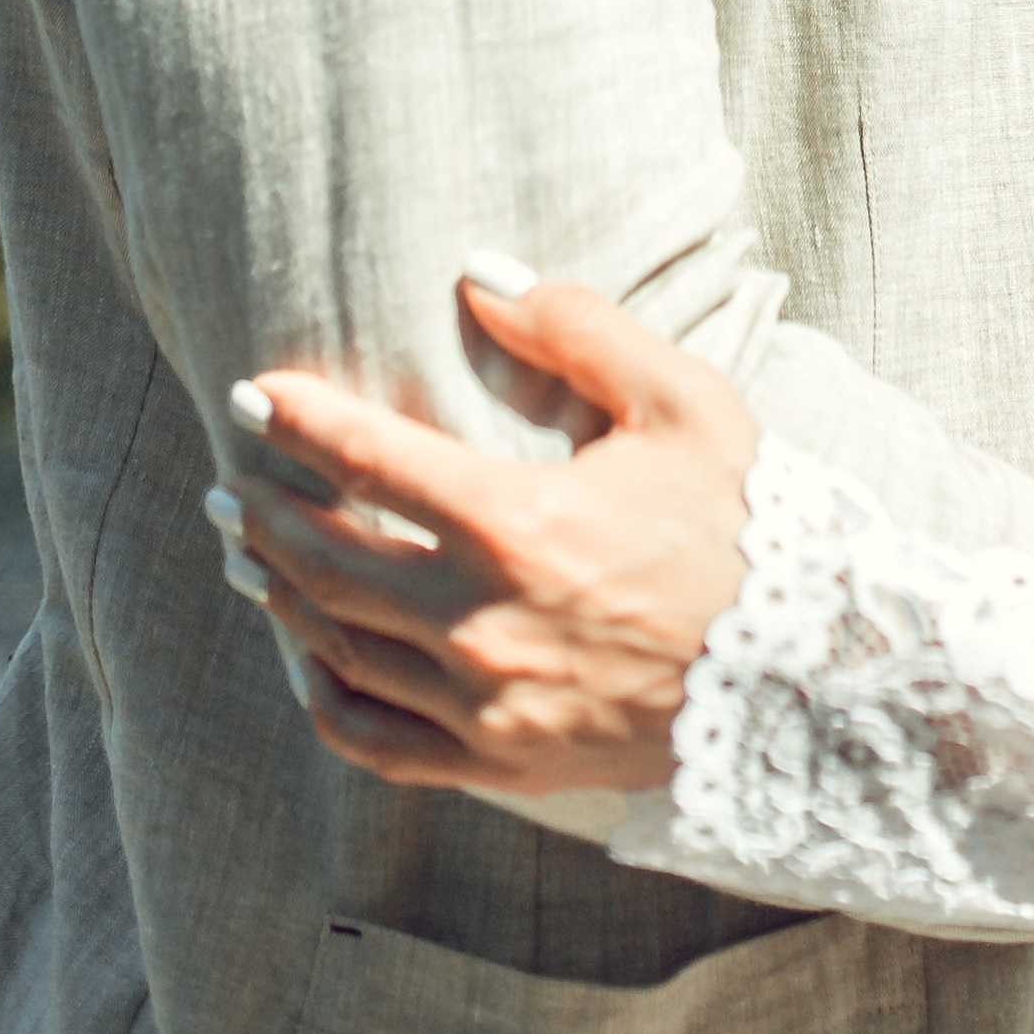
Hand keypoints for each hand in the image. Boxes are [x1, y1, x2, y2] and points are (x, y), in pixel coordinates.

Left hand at [212, 272, 758, 796]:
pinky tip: (309, 656)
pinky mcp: (497, 759)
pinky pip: (373, 737)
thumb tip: (481, 273)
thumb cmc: (744, 524)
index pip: (368, 460)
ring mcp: (482, 703)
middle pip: (328, 559)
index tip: (253, 394)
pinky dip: (325, 694)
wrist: (803, 672)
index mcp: (517, 523)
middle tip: (231, 475)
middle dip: (265, 509)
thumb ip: (576, 327)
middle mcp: (480, 621)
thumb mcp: (680, 400)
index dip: (299, 421)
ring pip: (336, 646)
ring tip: (250, 553)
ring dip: (281, 591)